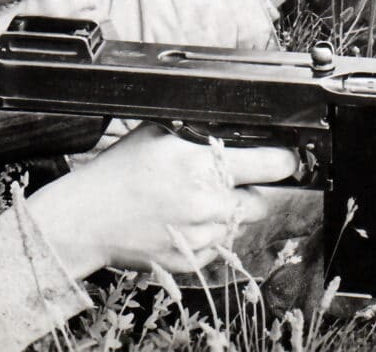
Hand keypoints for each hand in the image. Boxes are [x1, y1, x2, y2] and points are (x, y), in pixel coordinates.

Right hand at [29, 125, 297, 278]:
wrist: (85, 219)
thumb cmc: (120, 170)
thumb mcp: (160, 131)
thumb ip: (201, 127)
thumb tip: (239, 115)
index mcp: (201, 164)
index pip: (270, 165)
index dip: (285, 161)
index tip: (290, 159)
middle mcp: (205, 202)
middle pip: (260, 201)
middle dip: (253, 189)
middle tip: (230, 180)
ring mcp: (197, 236)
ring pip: (239, 225)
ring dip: (230, 213)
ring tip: (198, 200)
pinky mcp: (188, 262)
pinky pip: (219, 248)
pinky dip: (211, 235)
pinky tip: (185, 220)